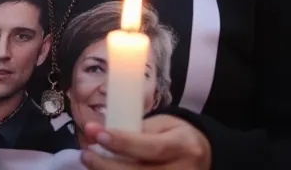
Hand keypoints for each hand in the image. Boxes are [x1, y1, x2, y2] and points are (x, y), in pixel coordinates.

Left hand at [81, 116, 210, 168]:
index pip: (150, 147)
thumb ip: (136, 129)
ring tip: (91, 164)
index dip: (122, 143)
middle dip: (107, 165)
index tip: (97, 133)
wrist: (204, 156)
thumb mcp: (164, 124)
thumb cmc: (177, 136)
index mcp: (183, 146)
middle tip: (86, 154)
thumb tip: (100, 131)